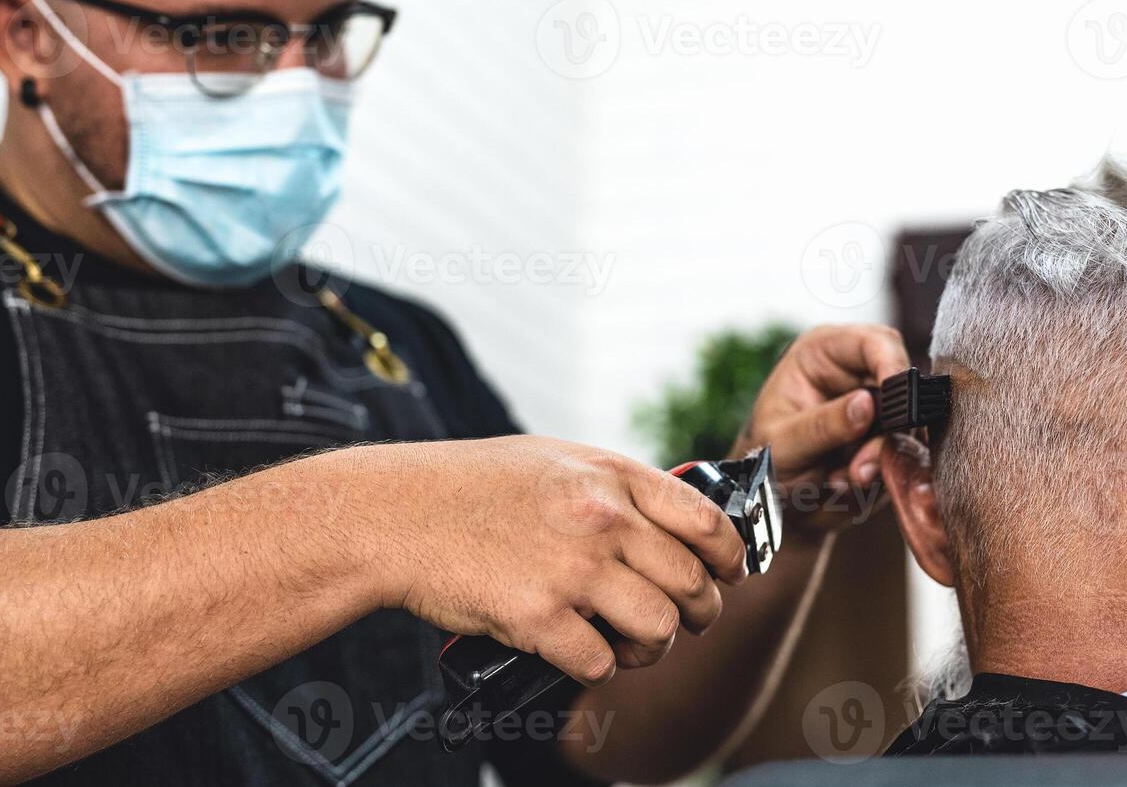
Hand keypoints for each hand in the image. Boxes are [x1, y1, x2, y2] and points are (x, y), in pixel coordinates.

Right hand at [357, 436, 747, 686]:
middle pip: (692, 584)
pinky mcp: (538, 619)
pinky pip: (601, 662)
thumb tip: (669, 521)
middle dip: (700, 613)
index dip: (730, 557)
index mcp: (611, 476)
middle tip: (688, 622)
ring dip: (654, 647)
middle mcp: (603, 520)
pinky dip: (600, 666)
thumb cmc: (471, 485)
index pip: (706, 522)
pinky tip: (582, 652)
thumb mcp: (556, 459)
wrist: (396, 514)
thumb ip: (614, 486)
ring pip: (659, 628)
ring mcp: (573, 570)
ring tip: (633, 644)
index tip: (728, 575)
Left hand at [733, 324, 909, 537]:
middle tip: (862, 468)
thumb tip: (866, 405)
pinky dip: (879, 475)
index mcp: (823, 353)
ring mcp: (874, 407)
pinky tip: (844, 483)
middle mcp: (854, 373)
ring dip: (880, 459)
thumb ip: (823, 424)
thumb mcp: (783, 441)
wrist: (767, 497)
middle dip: (888, 430)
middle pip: (900, 386)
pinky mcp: (885, 439)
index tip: (899, 403)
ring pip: (906, 426)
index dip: (893, 365)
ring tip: (843, 480)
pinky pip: (902, 454)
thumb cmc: (763, 456)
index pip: (874, 342)